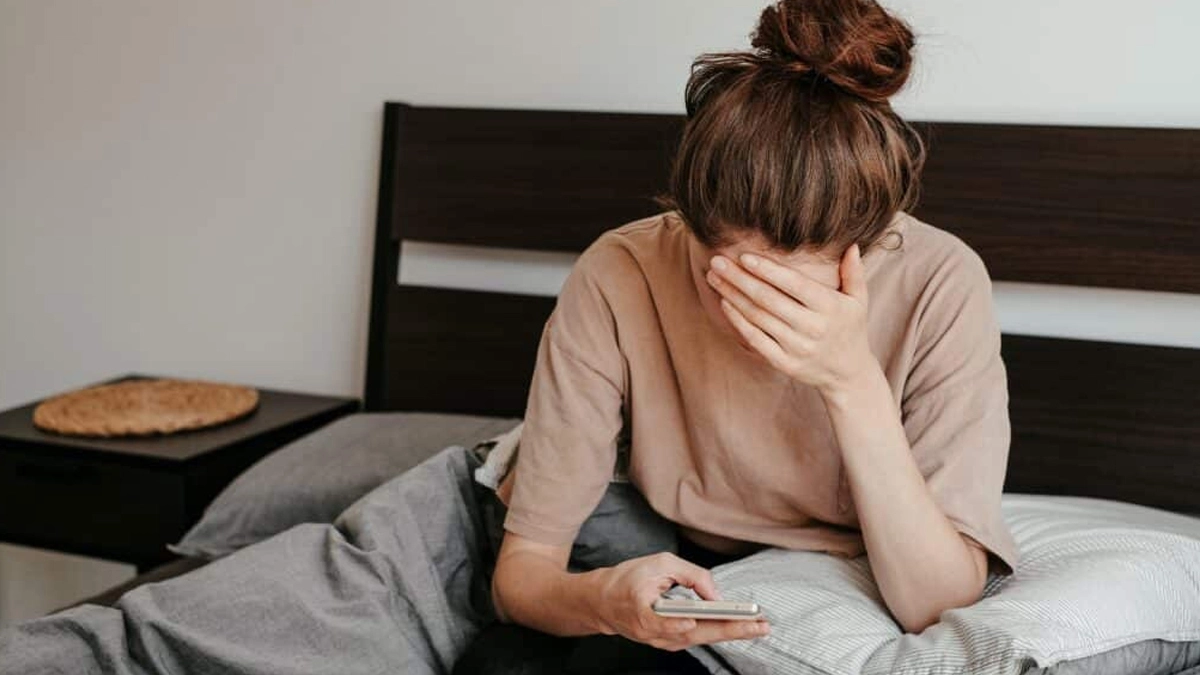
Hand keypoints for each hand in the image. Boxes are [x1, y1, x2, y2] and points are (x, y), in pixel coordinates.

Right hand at [592, 552, 769, 650]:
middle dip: (732, 630)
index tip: (711, 615)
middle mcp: (655, 633)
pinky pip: (697, 638)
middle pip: (698, 634)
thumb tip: (717, 595)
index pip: (671, 621)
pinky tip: (738, 628)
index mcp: (645, 611)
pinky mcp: (668, 643)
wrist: (602, 602)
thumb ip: (691, 575)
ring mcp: (662, 641)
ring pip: (701, 639)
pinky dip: (719, 633)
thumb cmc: (628, 579)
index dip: (689, 621)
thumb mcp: (659, 564)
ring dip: (731, 634)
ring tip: (757, 626)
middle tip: (760, 625)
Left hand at [706, 244, 874, 395]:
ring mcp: (797, 347)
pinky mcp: (784, 363)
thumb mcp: (858, 300)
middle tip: (717, 261)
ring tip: (714, 277)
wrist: (848, 373)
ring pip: (757, 317)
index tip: (744, 256)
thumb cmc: (850, 328)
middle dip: (739, 278)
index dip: (767, 270)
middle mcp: (813, 327)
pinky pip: (755, 339)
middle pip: (768, 298)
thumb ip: (854, 273)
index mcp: (829, 307)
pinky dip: (737, 320)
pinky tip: (724, 303)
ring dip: (732, 295)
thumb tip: (852, 245)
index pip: (794, 284)